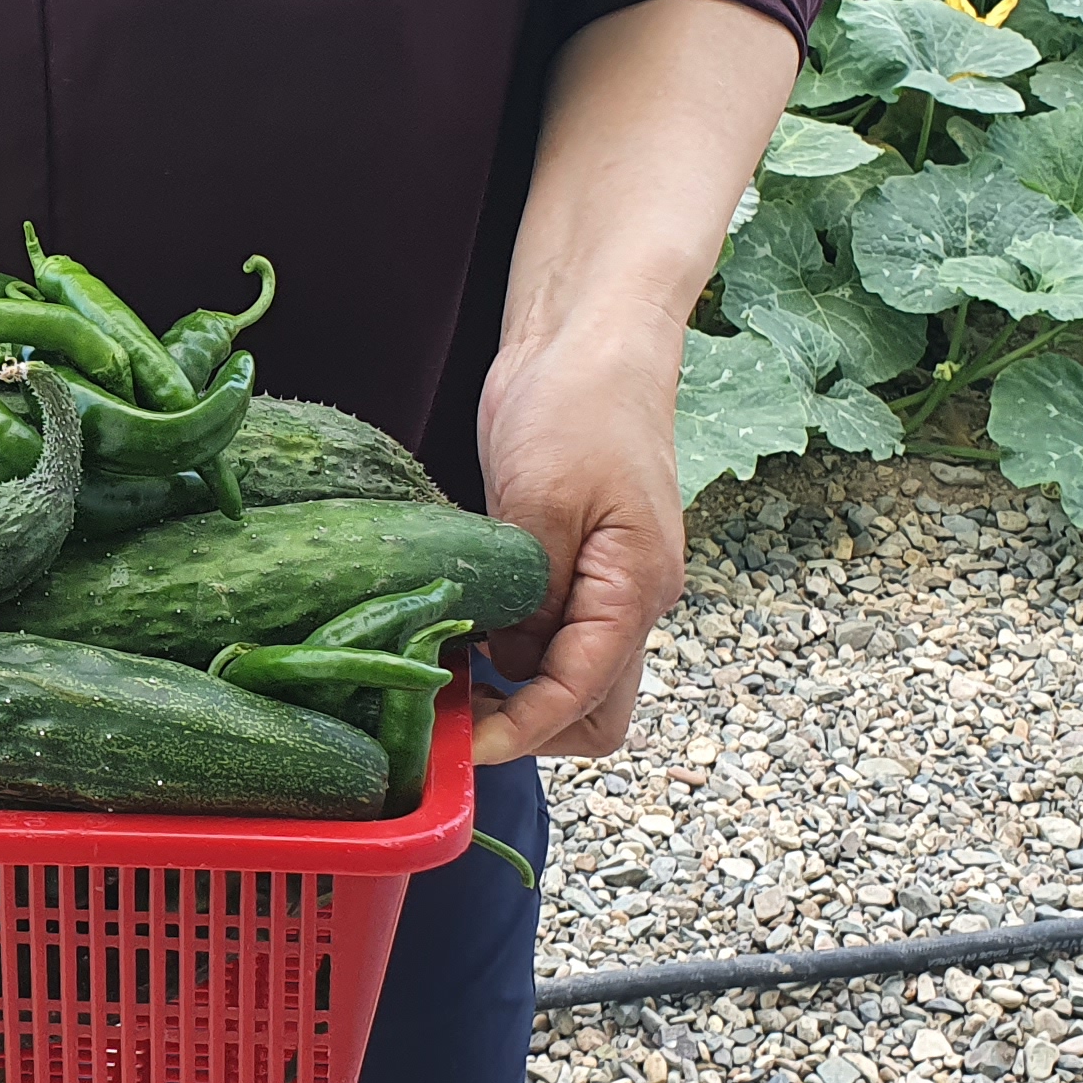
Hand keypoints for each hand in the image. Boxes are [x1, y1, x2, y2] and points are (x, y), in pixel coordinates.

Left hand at [469, 325, 688, 763]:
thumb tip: (508, 664)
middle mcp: (633, 599)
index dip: (521, 731)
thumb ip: (529, 592)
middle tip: (452, 714)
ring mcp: (608, 583)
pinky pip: (553, 634)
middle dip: (531, 728)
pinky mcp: (576, 562)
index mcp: (635, 587)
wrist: (592, 334)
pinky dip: (512, 650)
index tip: (460, 749)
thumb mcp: (540, 498)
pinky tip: (461, 633)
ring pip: (574, 678)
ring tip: (446, 672)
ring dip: (517, 691)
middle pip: (595, 710)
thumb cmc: (577, 402)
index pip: (582, 695)